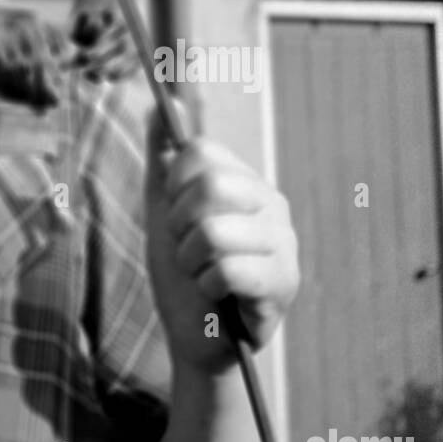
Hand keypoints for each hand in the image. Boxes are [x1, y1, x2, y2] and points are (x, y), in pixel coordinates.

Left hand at [144, 104, 298, 375]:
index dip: (173, 185)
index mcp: (244, 180)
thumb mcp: (162, 210)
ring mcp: (284, 242)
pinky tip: (218, 296)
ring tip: (203, 274)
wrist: (195, 336)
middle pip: (208, 184)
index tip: (176, 215)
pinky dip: (207, 288)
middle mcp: (271, 203)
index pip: (199, 151)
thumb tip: (157, 105)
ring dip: (191, 260)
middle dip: (179, 224)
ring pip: (212, 231)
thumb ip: (161, 158)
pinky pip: (227, 271)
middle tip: (189, 248)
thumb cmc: (182, 271)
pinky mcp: (285, 282)